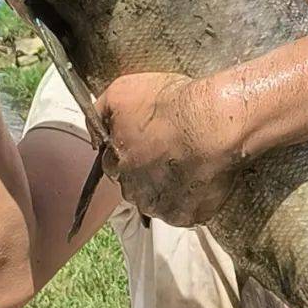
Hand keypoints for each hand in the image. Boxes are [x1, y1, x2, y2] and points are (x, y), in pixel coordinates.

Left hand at [95, 71, 234, 225]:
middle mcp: (135, 192)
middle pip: (138, 185)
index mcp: (117, 164)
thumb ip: (99, 114)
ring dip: (171, 187)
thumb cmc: (169, 105)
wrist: (212, 123)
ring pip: (162, 200)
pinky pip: (189, 210)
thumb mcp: (120, 92)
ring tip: (190, 163)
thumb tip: (94, 134)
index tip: (147, 139)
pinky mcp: (190, 216)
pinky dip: (195, 198)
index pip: (114, 164)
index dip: (131, 150)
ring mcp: (163, 207)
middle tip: (171, 150)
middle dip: (149, 171)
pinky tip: (203, 177)